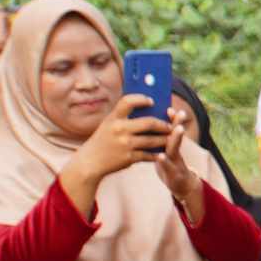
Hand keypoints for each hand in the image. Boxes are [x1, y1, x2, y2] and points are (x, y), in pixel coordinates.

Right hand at [58, 94, 168, 219]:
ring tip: (170, 138)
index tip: (152, 101)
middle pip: (149, 123)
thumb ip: (123, 117)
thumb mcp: (108, 125)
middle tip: (170, 125)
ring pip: (152, 140)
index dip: (142, 99)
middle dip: (163, 124)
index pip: (128, 101)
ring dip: (164, 139)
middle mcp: (119, 129)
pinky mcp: (129, 158)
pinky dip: (157, 154)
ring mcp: (124, 144)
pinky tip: (162, 152)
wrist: (90, 161)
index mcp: (113, 118)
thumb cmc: (103, 140)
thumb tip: (148, 107)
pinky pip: (149, 155)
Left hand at [154, 103, 204, 214]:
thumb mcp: (165, 150)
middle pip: (177, 135)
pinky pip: (169, 167)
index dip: (172, 118)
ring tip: (178, 129)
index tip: (169, 107)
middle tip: (180, 112)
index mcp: (171, 144)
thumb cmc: (168, 165)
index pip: (172, 128)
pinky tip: (160, 156)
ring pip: (175, 149)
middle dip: (178, 123)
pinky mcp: (175, 174)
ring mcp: (177, 162)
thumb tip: (148, 123)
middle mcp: (176, 151)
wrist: (181, 186)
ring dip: (177, 138)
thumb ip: (159, 138)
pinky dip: (165, 161)